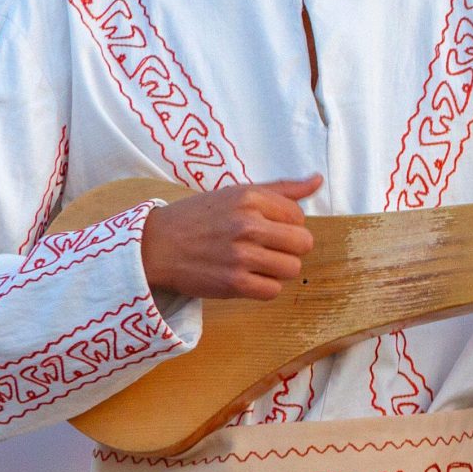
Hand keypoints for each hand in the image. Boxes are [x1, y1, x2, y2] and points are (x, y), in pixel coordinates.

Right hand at [141, 177, 320, 300]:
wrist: (155, 246)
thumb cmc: (198, 218)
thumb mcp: (237, 193)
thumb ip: (281, 189)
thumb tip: (317, 180)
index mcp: (250, 198)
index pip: (299, 216)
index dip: (287, 224)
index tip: (266, 227)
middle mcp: (248, 224)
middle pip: (303, 243)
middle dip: (289, 248)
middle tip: (266, 248)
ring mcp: (241, 256)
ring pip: (292, 269)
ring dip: (277, 269)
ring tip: (256, 263)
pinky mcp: (233, 284)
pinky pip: (272, 290)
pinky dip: (263, 287)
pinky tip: (247, 277)